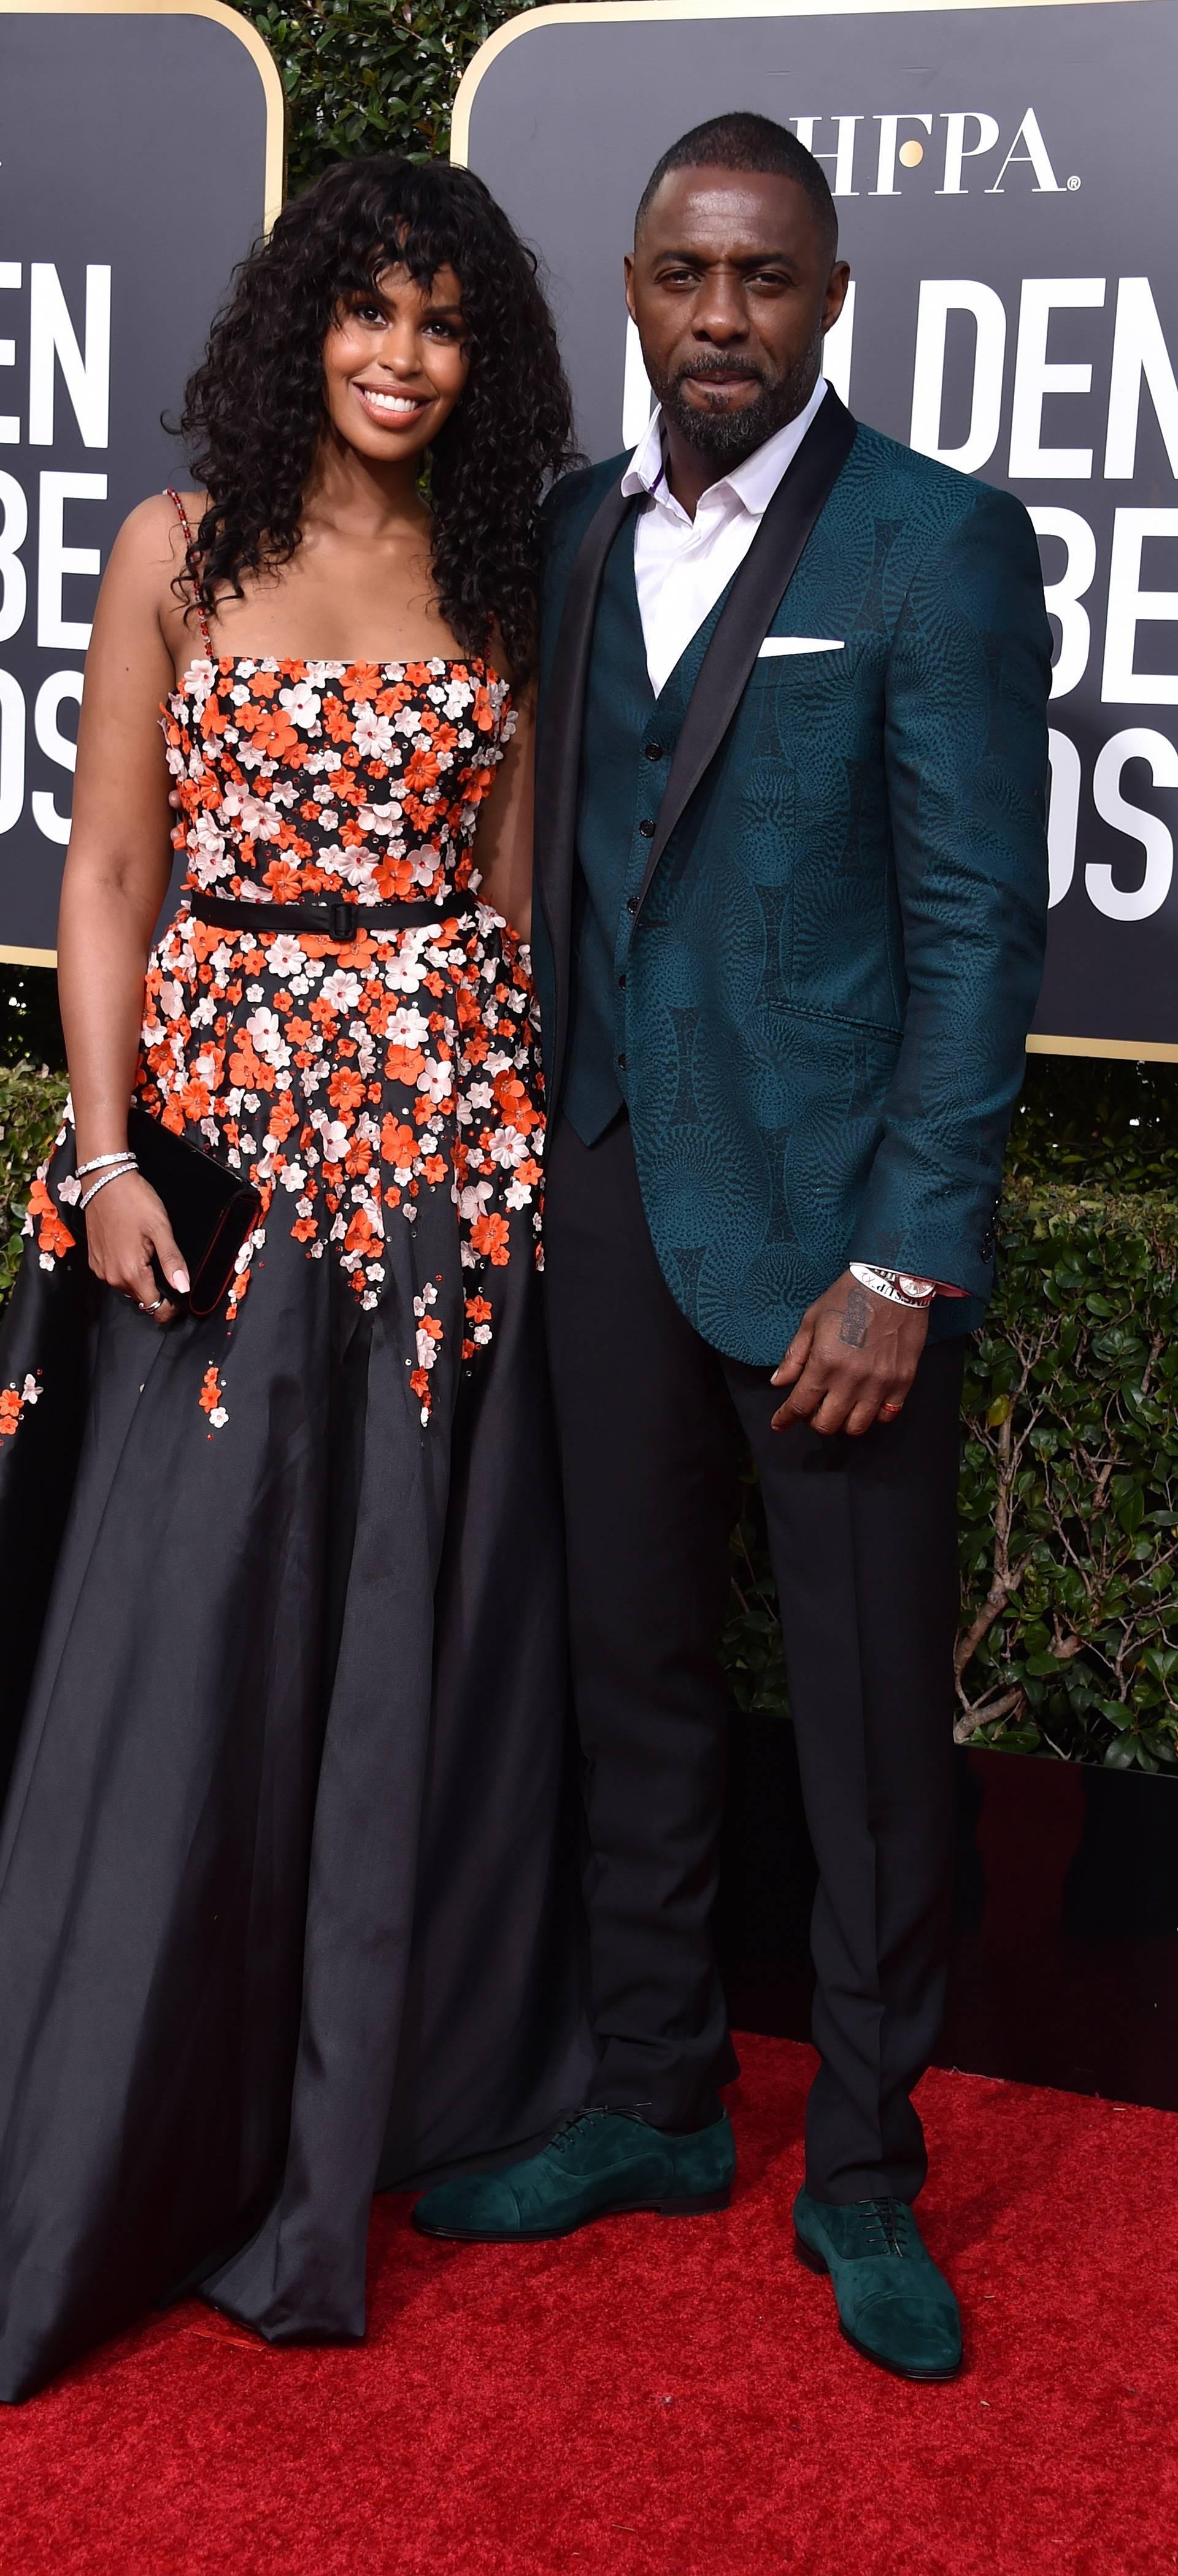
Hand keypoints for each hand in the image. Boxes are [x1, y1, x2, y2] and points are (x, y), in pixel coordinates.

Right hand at [83, 1168, 188, 1323]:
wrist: (104, 1180)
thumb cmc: (135, 1201)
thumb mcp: (160, 1229)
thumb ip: (172, 1261)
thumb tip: (183, 1288)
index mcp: (130, 1272)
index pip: (154, 1307)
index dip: (170, 1307)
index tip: (181, 1295)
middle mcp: (112, 1276)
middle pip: (141, 1299)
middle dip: (157, 1291)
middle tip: (168, 1266)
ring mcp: (101, 1269)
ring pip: (128, 1288)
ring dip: (142, 1279)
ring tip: (150, 1253)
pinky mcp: (94, 1260)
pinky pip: (115, 1275)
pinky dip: (127, 1270)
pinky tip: (134, 1249)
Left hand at [770, 1271, 929, 1436]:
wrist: (893, 1282)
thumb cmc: (849, 1297)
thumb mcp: (812, 1320)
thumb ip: (794, 1356)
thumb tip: (778, 1382)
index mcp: (825, 1363)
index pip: (799, 1406)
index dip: (785, 1419)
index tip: (780, 1423)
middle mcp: (851, 1380)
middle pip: (827, 1424)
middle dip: (813, 1421)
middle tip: (813, 1408)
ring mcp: (879, 1384)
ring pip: (856, 1427)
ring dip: (843, 1422)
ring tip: (839, 1406)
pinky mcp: (902, 1382)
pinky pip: (887, 1416)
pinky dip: (873, 1415)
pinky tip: (866, 1402)